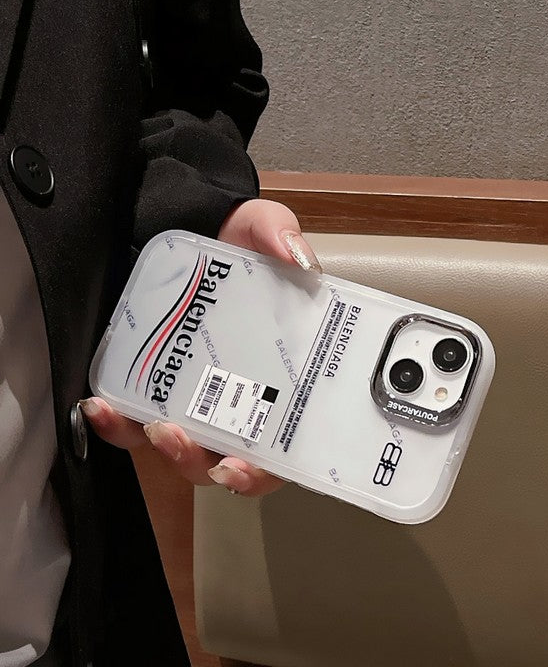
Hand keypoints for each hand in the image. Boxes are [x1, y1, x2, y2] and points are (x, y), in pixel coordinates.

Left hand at [82, 199, 319, 496]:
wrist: (183, 225)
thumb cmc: (231, 238)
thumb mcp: (259, 225)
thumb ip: (279, 233)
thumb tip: (302, 264)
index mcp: (277, 372)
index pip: (279, 439)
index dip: (265, 467)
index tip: (246, 465)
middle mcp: (234, 392)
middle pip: (227, 456)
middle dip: (210, 464)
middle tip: (196, 448)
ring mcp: (189, 391)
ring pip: (180, 449)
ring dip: (168, 452)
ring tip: (155, 427)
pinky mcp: (147, 381)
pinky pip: (129, 419)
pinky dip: (115, 423)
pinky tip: (101, 406)